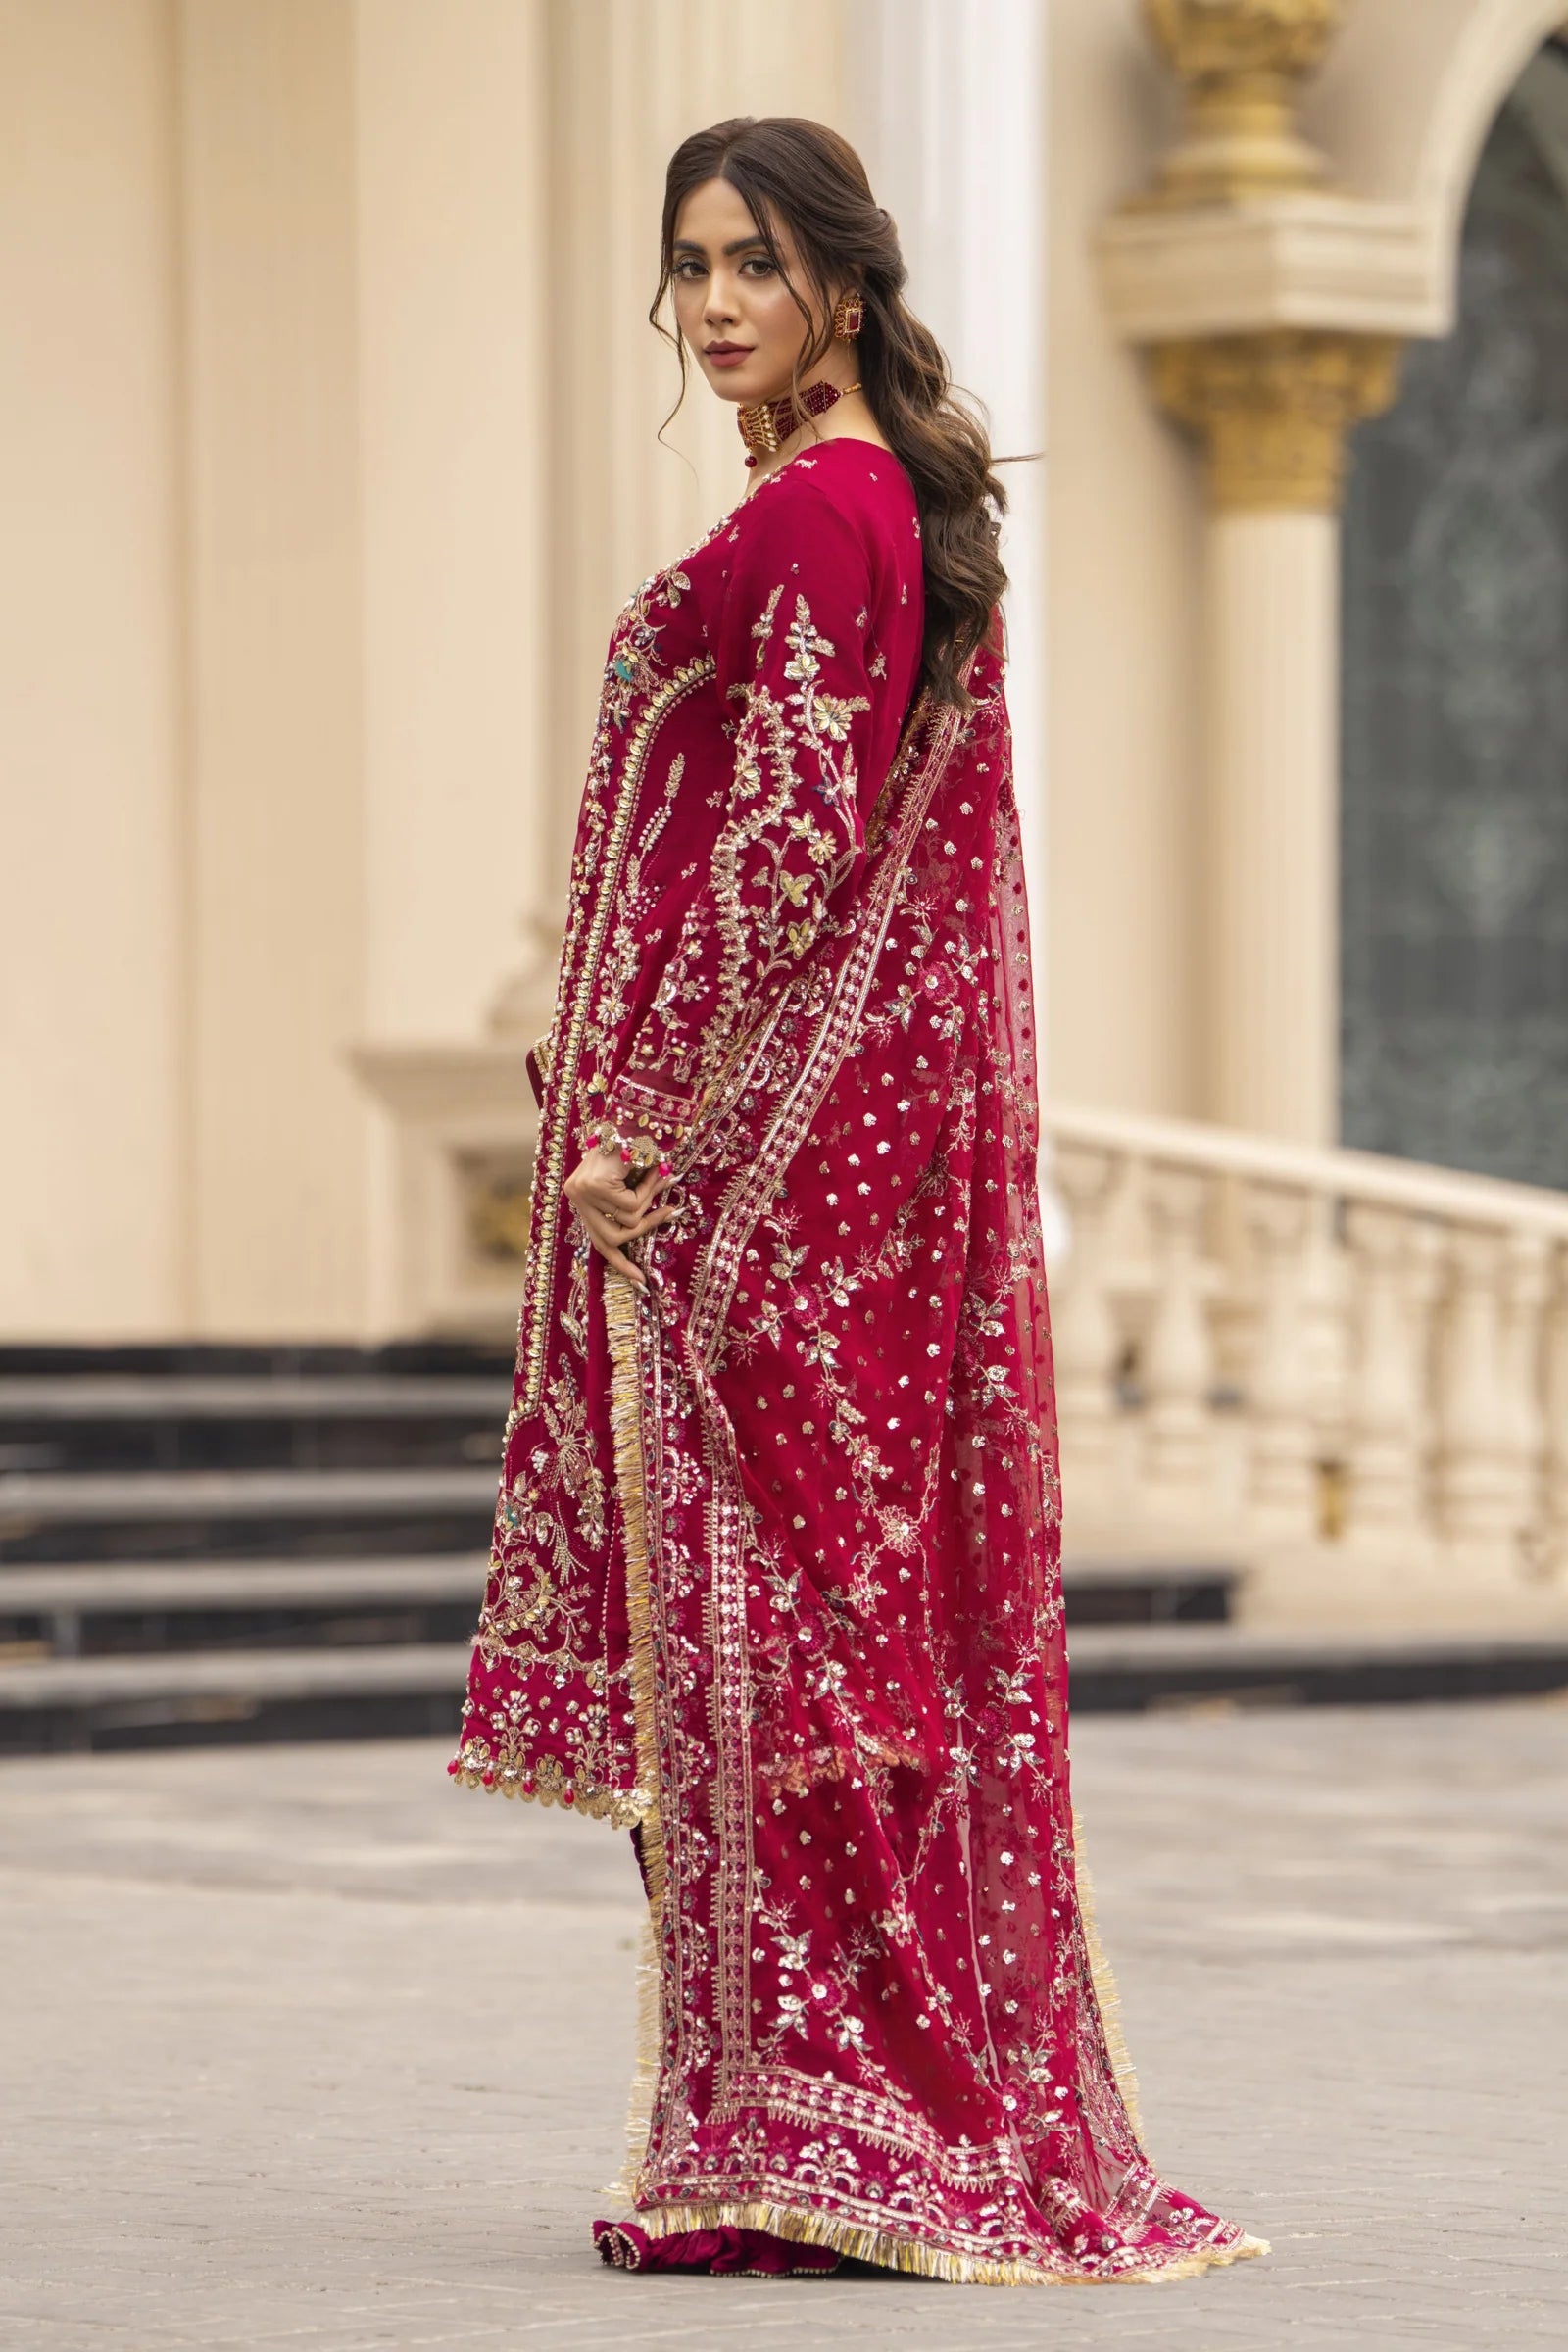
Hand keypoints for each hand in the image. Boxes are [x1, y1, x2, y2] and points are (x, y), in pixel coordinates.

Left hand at [563, 1140, 675, 1290]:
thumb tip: (665, 1223)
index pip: (598, 1241)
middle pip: (612, 1238)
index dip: (620, 1262)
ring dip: (649, 1202)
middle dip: (644, 1227)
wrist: (634, 1116)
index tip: (640, 1281)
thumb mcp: (634, 1184)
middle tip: (667, 1212)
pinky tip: (651, 1171)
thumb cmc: (636, 1146)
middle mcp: (576, 1196)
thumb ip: (637, 1207)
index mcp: (583, 1198)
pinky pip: (630, 1206)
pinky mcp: (593, 1186)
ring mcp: (582, 1192)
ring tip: (657, 1178)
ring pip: (626, 1222)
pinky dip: (647, 1191)